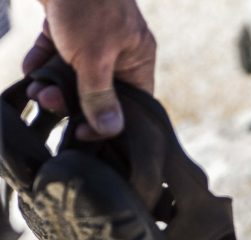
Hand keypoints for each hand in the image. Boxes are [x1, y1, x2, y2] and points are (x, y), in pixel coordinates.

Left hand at [22, 0, 155, 139]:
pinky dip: (43, 65)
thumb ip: (99, 96)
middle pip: (99, 93)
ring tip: (37, 90)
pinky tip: (32, 71)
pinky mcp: (67, 25)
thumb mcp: (94, 58)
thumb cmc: (85, 2)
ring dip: (54, 87)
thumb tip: (110, 130)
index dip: (109, 123)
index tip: (82, 133)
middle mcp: (118, 50)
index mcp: (137, 58)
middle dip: (72, 103)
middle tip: (50, 104)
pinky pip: (57, 55)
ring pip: (75, 76)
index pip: (131, 104)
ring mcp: (92, 37)